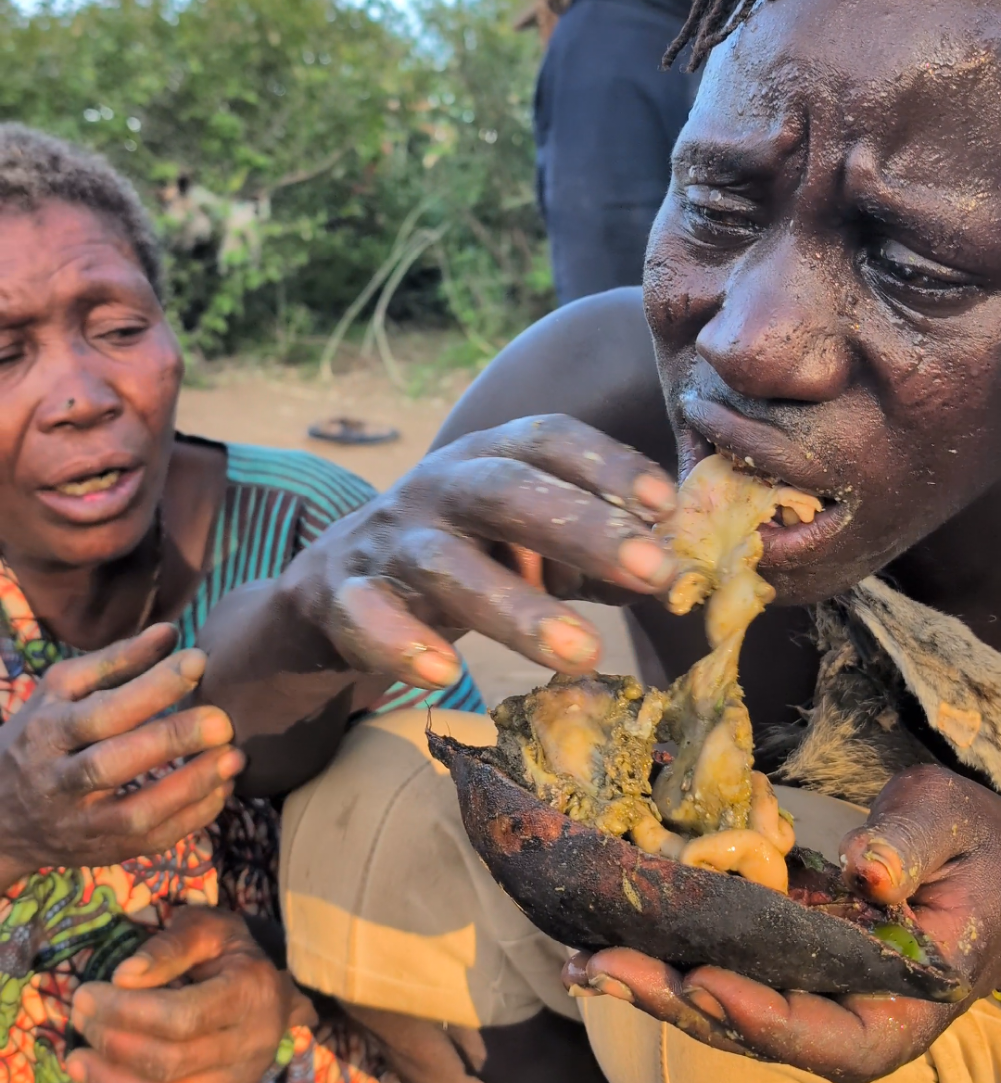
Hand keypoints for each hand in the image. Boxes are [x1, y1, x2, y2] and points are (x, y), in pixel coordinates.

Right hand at [0, 624, 243, 884]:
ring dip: (190, 787)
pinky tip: (223, 787)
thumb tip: (171, 633)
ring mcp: (80, 825)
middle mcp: (58, 782)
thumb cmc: (42, 735)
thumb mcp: (62, 691)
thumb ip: (117, 661)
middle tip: (224, 720)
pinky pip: (152, 842)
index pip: (101, 711)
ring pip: (134, 814)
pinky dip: (192, 818)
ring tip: (235, 757)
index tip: (198, 660)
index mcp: (48, 732)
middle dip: (172, 741)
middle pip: (112, 764)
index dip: (152, 687)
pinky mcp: (102, 853)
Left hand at [67, 907, 301, 1082]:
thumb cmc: (231, 951)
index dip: (128, 1011)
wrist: (269, 989)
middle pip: (171, 1062)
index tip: (88, 993)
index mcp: (250, 993)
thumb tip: (123, 976)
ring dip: (113, 1079)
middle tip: (78, 1017)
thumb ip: (170, 946)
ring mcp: (239, 1080)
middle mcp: (250, 1044)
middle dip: (115, 1042)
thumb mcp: (208, 928)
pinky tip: (99, 1079)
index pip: (183, 1016)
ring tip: (78, 1057)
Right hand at [280, 414, 678, 690]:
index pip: (547, 440)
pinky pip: (365, 614)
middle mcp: (436, 486)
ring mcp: (386, 539)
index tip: (667, 503)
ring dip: (515, 608)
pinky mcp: (340, 593)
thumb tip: (681, 571)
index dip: (607, 464)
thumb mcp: (524, 546)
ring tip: (583, 655)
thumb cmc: (460, 558)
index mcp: (486, 458)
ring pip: (445, 563)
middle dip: (581, 527)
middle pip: (504, 491)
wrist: (333, 587)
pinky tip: (446, 674)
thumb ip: (593, 554)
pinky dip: (401, 642)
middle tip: (652, 570)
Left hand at [564, 766, 1000, 1082]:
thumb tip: (865, 872)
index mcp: (906, 999)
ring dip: (657, 988)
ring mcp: (814, 985)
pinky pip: (726, 965)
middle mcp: (854, 1009)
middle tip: (603, 969)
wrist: (976, 848)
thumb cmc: (973, 838)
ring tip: (585, 965)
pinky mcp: (784, 954)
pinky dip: (670, 957)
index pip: (838, 1037)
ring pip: (731, 1007)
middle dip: (679, 1004)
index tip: (705, 983)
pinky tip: (610, 940)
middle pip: (762, 1030)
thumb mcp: (950, 823)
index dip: (767, 1019)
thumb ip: (910, 847)